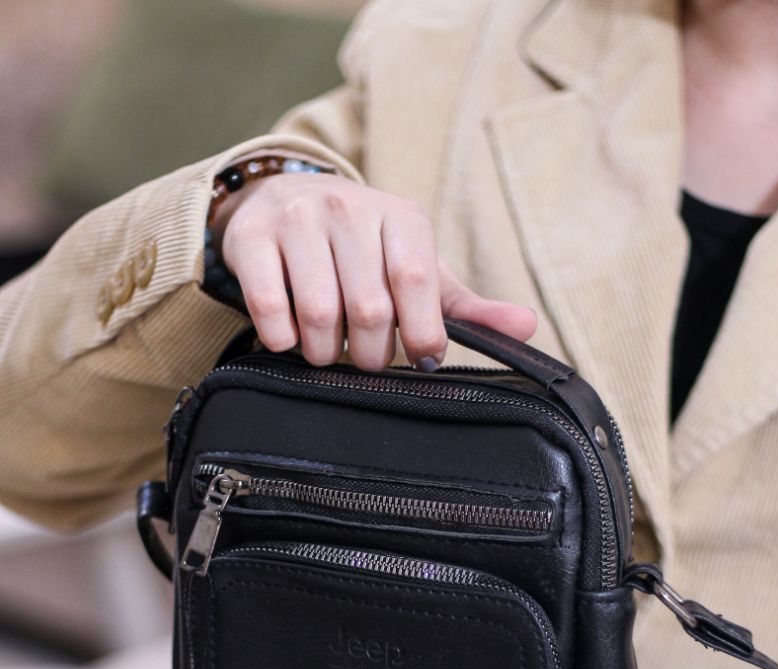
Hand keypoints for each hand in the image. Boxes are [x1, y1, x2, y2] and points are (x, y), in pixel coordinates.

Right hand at [219, 172, 536, 370]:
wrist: (288, 200)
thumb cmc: (366, 251)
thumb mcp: (419, 270)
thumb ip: (469, 307)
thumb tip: (527, 327)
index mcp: (399, 215)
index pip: (415, 279)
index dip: (420, 331)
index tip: (422, 358)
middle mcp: (347, 207)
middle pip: (368, 308)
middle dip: (371, 354)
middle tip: (368, 358)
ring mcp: (296, 219)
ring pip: (318, 314)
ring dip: (326, 352)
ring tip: (330, 350)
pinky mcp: (250, 237)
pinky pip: (268, 307)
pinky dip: (282, 340)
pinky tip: (291, 338)